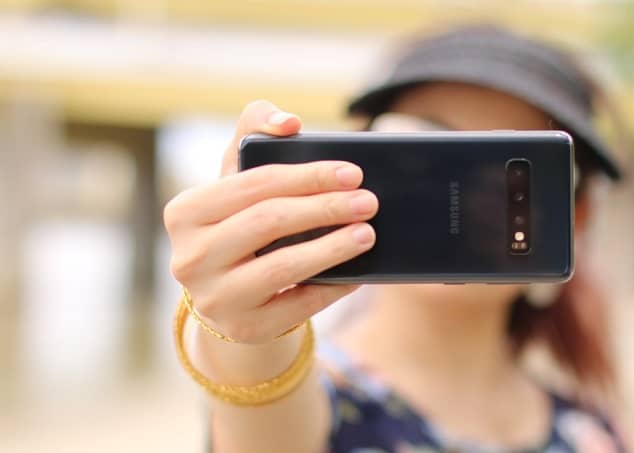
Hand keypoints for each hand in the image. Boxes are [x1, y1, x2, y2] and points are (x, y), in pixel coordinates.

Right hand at [164, 101, 377, 343]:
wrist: (231, 296)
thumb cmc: (241, 225)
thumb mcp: (239, 182)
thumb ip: (254, 134)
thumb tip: (288, 122)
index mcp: (185, 212)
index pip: (254, 184)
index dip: (307, 175)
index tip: (352, 172)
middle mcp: (190, 257)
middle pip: (268, 222)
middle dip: (325, 208)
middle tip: (368, 201)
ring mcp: (214, 298)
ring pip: (282, 267)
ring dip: (332, 248)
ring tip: (367, 233)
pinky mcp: (244, 329)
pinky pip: (298, 305)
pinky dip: (333, 286)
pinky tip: (359, 273)